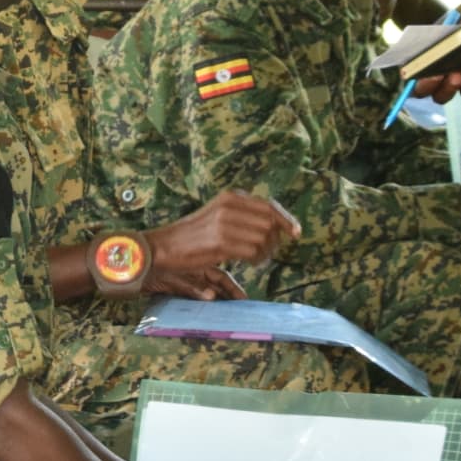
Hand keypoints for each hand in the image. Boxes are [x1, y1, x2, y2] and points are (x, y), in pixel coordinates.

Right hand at [146, 191, 300, 298]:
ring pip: (264, 239)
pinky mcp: (220, 243)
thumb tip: (275, 224)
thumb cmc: (193, 235)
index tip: (296, 233)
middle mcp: (229, 206)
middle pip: (270, 223)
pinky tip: (251, 263)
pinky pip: (253, 252)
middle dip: (274, 240)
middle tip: (267, 252)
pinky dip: (257, 260)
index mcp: (230, 197)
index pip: (269, 205)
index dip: (286, 220)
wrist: (163, 246)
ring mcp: (224, 224)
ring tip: (257, 259)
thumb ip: (243, 214)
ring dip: (266, 253)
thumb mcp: (218, 215)